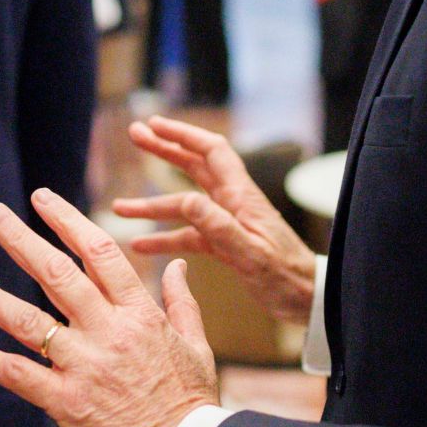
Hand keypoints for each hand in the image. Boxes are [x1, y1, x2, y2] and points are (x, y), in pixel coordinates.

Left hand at [0, 188, 218, 426]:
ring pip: (28, 321)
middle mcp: (110, 333)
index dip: (67, 220)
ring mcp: (86, 367)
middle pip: (57, 273)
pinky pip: (20, 376)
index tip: (42, 198)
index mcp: (141, 314)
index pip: (99, 252)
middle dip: (20, 239)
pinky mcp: (69, 404)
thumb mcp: (197, 347)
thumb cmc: (194, 407)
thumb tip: (178, 265)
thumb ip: (181, 302)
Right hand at [112, 115, 315, 323]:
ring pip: (184, 205)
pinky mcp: (224, 245)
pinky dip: (164, 238)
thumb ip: (219, 227)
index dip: (183, 135)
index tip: (154, 126)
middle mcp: (233, 203)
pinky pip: (188, 236)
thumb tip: (186, 199)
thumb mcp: (251, 254)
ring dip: (152, 203)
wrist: (307, 300)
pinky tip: (141, 245)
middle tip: (134, 136)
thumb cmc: (287, 277)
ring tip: (118, 207)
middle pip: (194, 167)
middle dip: (164, 150)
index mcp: (241, 197)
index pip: (211, 152)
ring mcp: (227, 223)